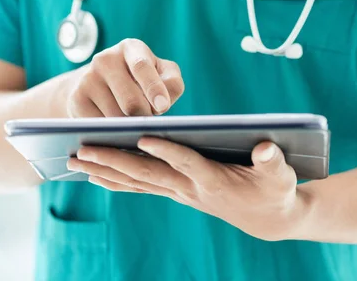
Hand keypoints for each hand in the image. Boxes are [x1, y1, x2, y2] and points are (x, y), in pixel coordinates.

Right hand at [66, 39, 184, 116]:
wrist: (99, 84)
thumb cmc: (142, 81)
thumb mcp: (162, 75)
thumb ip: (172, 84)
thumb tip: (162, 103)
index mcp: (131, 48)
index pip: (141, 66)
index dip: (153, 88)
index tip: (162, 106)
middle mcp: (105, 59)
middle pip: (130, 101)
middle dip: (144, 117)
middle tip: (148, 119)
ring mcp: (88, 78)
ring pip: (116, 118)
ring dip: (129, 127)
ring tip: (131, 120)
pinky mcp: (76, 99)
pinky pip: (100, 127)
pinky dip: (111, 132)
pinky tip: (114, 126)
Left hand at [67, 139, 311, 240]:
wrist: (268, 220)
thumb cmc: (276, 191)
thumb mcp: (281, 176)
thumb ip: (273, 162)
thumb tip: (266, 148)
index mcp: (216, 179)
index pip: (186, 161)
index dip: (167, 150)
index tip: (143, 137)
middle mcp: (191, 188)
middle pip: (148, 173)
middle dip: (113, 160)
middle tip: (82, 150)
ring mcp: (181, 192)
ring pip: (138, 181)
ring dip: (105, 170)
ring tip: (75, 160)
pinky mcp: (177, 192)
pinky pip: (141, 187)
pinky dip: (117, 181)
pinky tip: (94, 175)